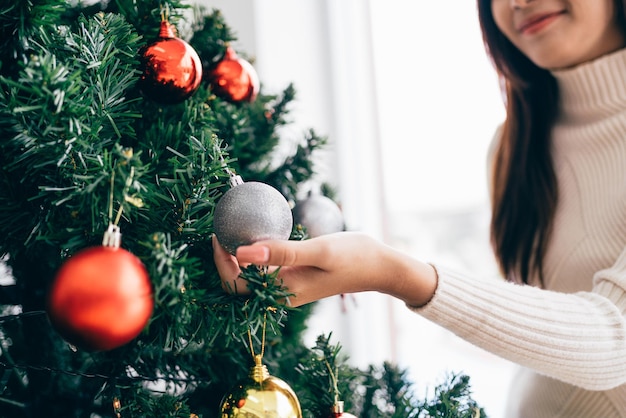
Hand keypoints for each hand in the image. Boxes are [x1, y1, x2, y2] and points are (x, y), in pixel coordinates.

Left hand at [212, 231, 437, 307]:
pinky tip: (256, 232)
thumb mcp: (319, 250)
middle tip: (221, 229)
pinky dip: (255, 252)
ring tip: (233, 227)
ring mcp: (289, 285)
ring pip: (252, 274)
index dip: (221, 263)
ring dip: (238, 254)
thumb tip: (243, 252)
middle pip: (240, 281)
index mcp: (284, 291)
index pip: (238, 284)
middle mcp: (282, 292)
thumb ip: (282, 252)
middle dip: (225, 259)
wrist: (380, 266)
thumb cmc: (354, 257)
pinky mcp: (295, 275)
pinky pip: (266, 267)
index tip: (218, 236)